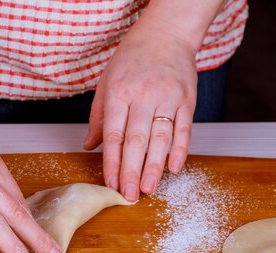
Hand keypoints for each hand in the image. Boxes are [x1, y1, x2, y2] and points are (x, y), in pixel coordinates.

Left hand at [84, 29, 197, 201]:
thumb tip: (88, 147)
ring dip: (154, 167)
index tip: (110, 184)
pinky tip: (174, 169)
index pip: (113, 135)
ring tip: (148, 189)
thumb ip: (99, 117)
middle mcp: (143, 96)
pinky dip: (180, 150)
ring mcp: (167, 98)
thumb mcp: (106, 83)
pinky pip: (184, 129)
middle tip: (128, 195)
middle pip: (136, 141)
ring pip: (160, 139)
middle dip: (130, 171)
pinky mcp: (187, 99)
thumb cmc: (131, 59)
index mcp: (119, 93)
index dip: (111, 162)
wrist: (166, 33)